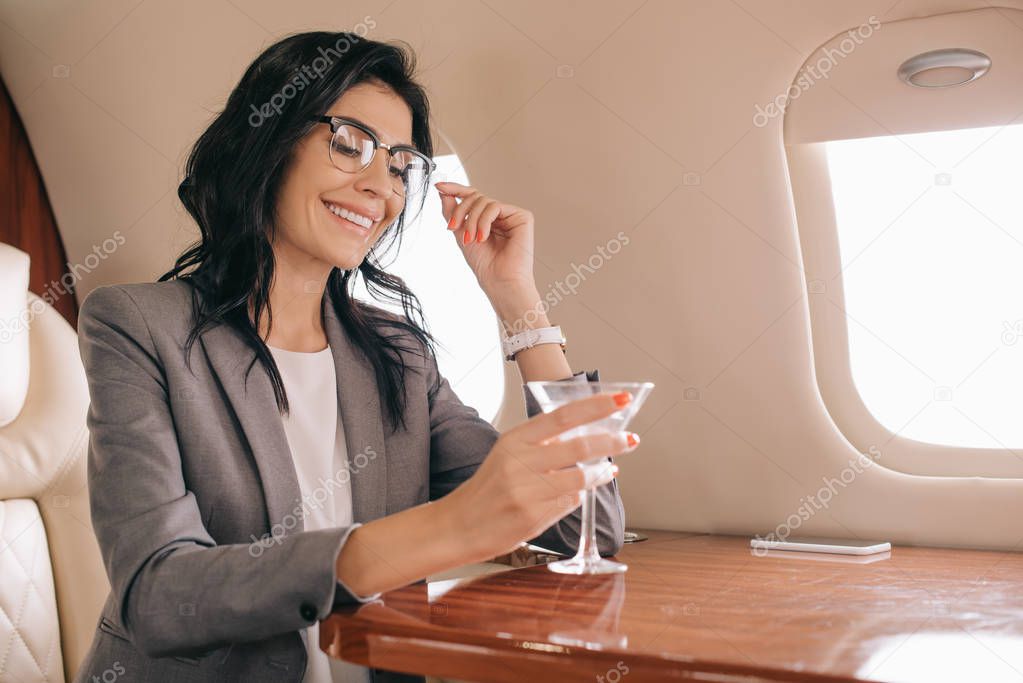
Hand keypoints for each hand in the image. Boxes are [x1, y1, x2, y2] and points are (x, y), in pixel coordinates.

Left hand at [435, 181, 535, 295]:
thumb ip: (453, 212)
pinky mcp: (522, 216)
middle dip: (461, 211)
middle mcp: (500, 215)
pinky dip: (484, 221)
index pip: (472, 197)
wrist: (498, 280)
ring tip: (471, 239)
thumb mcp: (461, 234)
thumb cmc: (484, 264)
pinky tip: (483, 237)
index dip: (455, 189)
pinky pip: (495, 206)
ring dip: (472, 220)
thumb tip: (443, 192)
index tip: (439, 186)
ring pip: (484, 201)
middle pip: (475, 196)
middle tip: (453, 227)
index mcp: (487, 219)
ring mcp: (511, 215)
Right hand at [443, 391, 639, 558]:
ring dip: (601, 473)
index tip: (620, 399)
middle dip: (611, 441)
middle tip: (631, 440)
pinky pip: (569, 502)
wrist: (460, 525)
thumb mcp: (509, 454)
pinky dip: (577, 497)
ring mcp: (526, 490)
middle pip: (578, 446)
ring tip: (609, 470)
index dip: (595, 407)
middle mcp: (520, 462)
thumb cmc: (489, 487)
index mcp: (515, 439)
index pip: (562, 416)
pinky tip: (572, 495)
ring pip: (581, 478)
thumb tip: (586, 433)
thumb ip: (543, 444)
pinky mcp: (532, 516)